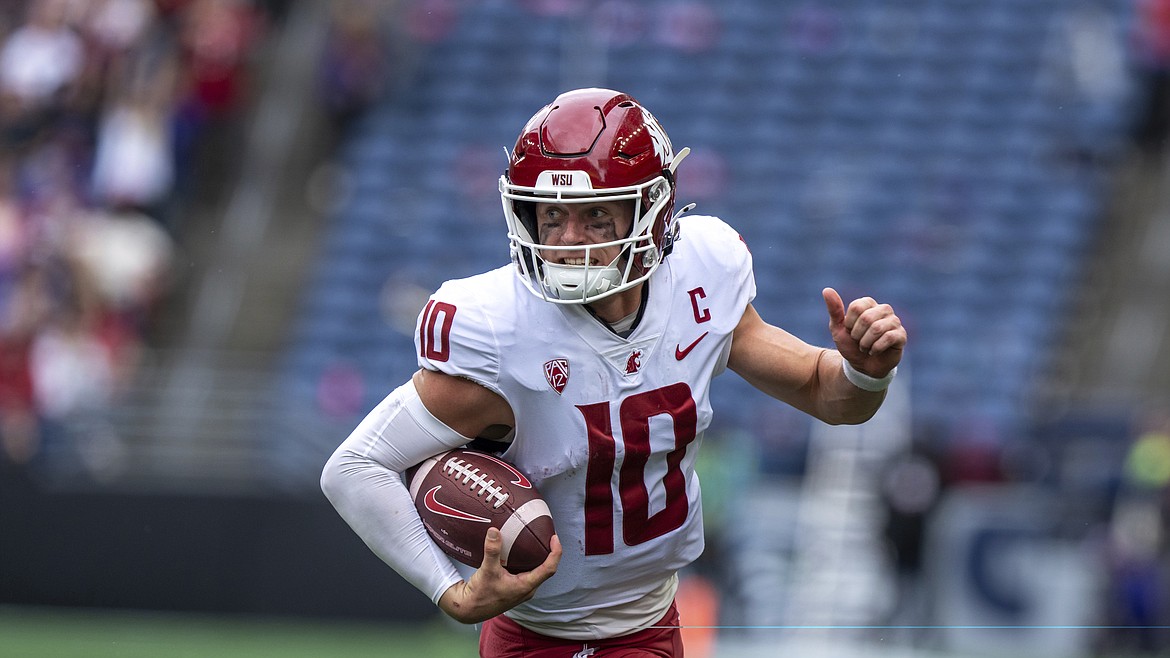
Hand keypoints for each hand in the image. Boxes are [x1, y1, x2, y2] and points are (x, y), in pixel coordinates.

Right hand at [437, 528, 561, 623]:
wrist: (469, 609)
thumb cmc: (480, 596)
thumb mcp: (487, 571)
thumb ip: (492, 550)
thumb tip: (494, 531)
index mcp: (526, 586)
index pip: (549, 568)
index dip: (555, 552)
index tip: (554, 538)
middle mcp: (527, 588)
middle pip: (546, 568)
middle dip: (549, 552)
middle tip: (547, 535)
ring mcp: (521, 589)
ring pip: (536, 570)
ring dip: (538, 557)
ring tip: (536, 541)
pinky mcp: (514, 587)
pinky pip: (526, 572)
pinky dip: (527, 561)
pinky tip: (519, 552)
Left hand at [822, 288, 905, 377]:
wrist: (862, 366)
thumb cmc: (851, 345)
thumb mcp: (838, 328)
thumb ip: (834, 309)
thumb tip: (826, 290)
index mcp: (869, 304)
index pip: (856, 307)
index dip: (849, 323)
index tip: (850, 331)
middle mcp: (884, 309)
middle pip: (866, 318)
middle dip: (857, 335)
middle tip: (858, 341)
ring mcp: (894, 322)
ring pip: (877, 328)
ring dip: (865, 343)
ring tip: (865, 347)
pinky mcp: (901, 336)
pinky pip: (888, 338)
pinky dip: (875, 348)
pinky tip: (873, 351)